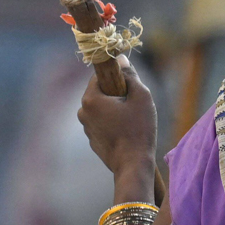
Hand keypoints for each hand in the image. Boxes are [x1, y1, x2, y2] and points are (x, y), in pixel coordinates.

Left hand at [76, 60, 158, 196]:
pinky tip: (126, 134)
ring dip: (115, 111)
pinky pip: (102, 125)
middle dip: (116, 95)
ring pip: (102, 110)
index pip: (101, 76)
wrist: (133, 165)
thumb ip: (130, 75)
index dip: (117, 79)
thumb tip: (121, 59)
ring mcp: (86, 128)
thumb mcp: (141, 96)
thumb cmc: (138, 130)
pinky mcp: (92, 141)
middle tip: (134, 106)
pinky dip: (112, 125)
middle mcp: (83, 112)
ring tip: (131, 122)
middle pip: (101, 93)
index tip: (130, 88)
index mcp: (90, 98)